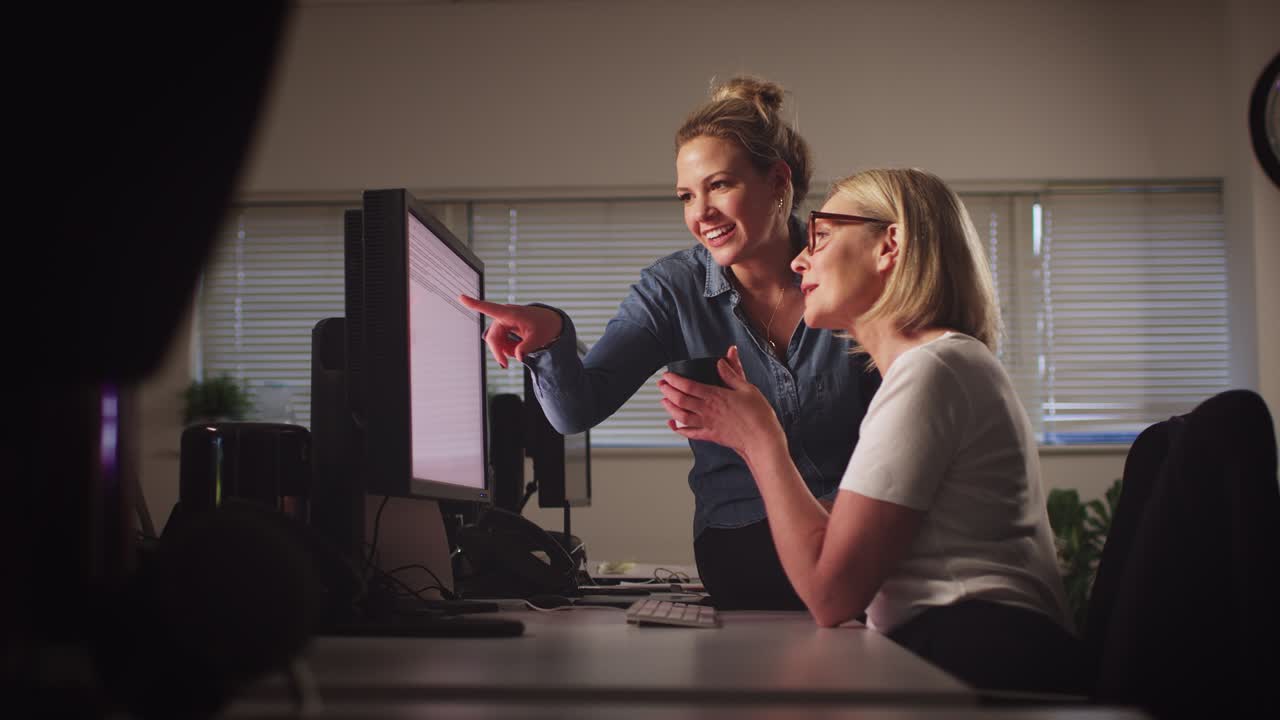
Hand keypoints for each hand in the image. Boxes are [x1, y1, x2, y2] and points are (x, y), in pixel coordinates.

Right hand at [458, 295, 562, 367]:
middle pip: (493, 337)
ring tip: (521, 348)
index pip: (490, 308)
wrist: (550, 323)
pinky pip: (499, 342)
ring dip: (505, 349)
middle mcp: (503, 316)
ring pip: (495, 342)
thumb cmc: (544, 326)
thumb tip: (518, 356)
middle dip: (499, 352)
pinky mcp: (503, 328)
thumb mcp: (539, 338)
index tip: (461, 297)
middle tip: (505, 365)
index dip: (474, 304)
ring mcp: (502, 322)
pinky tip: (518, 346)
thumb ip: (527, 348)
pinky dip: (507, 348)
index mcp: (510, 313)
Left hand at [658, 346, 784, 459]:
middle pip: (680, 400)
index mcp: (716, 395)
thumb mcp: (747, 388)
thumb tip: (722, 360)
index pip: (688, 385)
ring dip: (670, 408)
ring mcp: (707, 424)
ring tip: (664, 401)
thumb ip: (732, 373)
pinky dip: (678, 429)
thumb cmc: (758, 414)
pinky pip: (690, 433)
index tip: (667, 375)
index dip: (674, 380)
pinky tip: (672, 424)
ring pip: (681, 416)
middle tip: (661, 385)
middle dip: (668, 391)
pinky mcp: (710, 436)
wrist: (762, 440)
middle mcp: (708, 410)